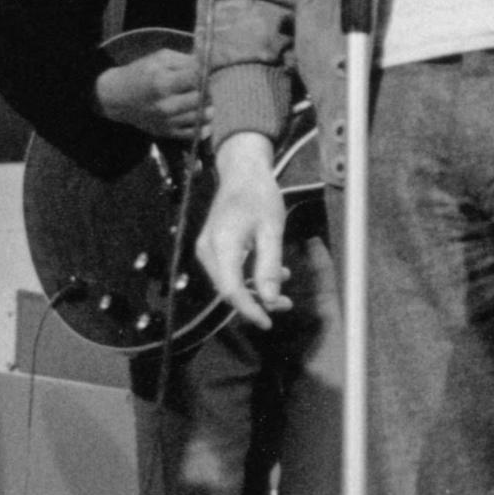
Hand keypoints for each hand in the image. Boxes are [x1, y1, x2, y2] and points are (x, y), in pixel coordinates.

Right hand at [94, 46, 205, 139]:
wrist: (117, 97)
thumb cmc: (141, 73)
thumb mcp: (160, 58)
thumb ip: (187, 59)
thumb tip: (211, 62)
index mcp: (163, 83)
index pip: (198, 79)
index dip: (206, 73)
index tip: (205, 71)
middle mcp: (166, 105)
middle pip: (204, 98)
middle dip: (208, 89)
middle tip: (204, 85)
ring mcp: (168, 121)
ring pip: (204, 116)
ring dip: (208, 106)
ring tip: (202, 99)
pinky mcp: (168, 133)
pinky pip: (197, 133)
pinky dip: (204, 124)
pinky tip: (200, 114)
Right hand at [195, 133, 293, 329]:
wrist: (242, 172)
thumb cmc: (259, 195)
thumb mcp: (272, 230)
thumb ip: (269, 266)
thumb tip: (271, 300)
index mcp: (221, 244)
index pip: (230, 289)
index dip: (249, 310)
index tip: (268, 322)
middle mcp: (208, 249)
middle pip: (228, 289)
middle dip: (257, 301)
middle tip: (286, 305)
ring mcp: (207, 248)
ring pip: (229, 282)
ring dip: (256, 290)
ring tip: (284, 290)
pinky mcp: (212, 247)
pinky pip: (229, 271)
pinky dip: (250, 277)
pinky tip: (273, 272)